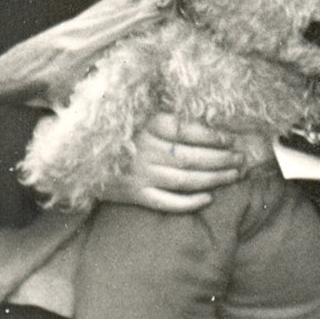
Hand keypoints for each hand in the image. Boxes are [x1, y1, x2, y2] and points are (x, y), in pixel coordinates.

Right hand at [101, 112, 246, 213]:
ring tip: (235, 175)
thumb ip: (167, 118)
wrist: (77, 158)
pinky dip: (188, 202)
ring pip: (185, 180)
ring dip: (214, 179)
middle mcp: (146, 150)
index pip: (189, 131)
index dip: (215, 136)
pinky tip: (208, 199)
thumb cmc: (117, 133)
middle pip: (192, 157)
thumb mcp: (139, 116)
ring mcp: (140, 175)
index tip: (233, 139)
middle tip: (242, 159)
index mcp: (148, 126)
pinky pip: (166, 202)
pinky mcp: (134, 195)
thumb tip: (205, 121)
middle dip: (223, 159)